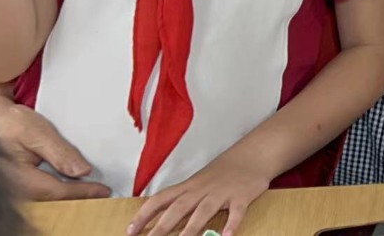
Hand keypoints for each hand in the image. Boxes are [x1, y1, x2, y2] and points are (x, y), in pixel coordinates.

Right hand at [0, 75, 110, 200]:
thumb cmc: (4, 121)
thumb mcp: (36, 132)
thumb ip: (60, 153)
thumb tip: (83, 171)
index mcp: (20, 180)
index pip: (58, 192)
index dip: (84, 192)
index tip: (104, 191)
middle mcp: (14, 188)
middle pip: (52, 198)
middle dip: (76, 195)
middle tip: (99, 191)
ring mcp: (11, 186)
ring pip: (44, 194)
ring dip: (64, 191)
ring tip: (86, 188)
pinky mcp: (11, 179)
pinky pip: (36, 187)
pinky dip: (53, 185)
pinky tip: (64, 179)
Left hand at [128, 148, 271, 235]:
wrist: (253, 155)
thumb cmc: (223, 172)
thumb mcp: (200, 182)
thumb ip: (184, 199)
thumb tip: (161, 219)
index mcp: (189, 186)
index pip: (161, 199)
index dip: (144, 214)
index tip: (130, 231)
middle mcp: (202, 189)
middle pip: (179, 208)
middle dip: (162, 227)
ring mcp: (222, 193)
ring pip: (204, 210)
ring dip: (192, 228)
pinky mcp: (242, 196)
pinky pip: (236, 212)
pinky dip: (231, 224)